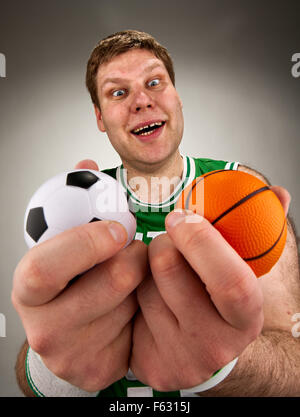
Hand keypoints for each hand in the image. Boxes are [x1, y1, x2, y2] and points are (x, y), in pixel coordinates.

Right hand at [12, 160, 147, 391]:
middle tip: (137, 249)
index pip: (46, 267)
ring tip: (132, 278)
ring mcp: (70, 355)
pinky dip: (145, 311)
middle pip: (109, 283)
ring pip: (131, 305)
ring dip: (142, 283)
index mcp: (29, 287)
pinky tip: (133, 306)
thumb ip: (77, 203)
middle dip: (134, 258)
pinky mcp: (98, 370)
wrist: (69, 328)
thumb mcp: (67, 240)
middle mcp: (43, 326)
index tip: (120, 228)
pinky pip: (140, 333)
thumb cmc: (71, 277)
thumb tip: (87, 167)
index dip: (88, 242)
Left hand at [131, 185, 289, 391]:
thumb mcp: (243, 269)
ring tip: (162, 275)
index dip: (201, 241)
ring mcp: (180, 359)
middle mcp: (215, 344)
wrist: (206, 348)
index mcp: (246, 317)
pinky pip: (125, 306)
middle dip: (163, 242)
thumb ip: (257, 231)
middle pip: (169, 269)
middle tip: (169, 239)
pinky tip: (146, 297)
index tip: (181, 217)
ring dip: (145, 268)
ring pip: (142, 285)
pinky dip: (130, 289)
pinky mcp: (149, 364)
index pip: (230, 281)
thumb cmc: (222, 299)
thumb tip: (279, 193)